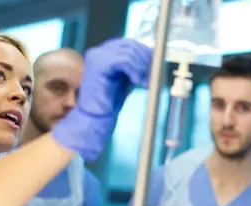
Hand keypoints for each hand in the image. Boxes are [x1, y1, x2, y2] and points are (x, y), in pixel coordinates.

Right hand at [52, 38, 151, 160]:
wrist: (95, 117)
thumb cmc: (110, 101)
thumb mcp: (126, 78)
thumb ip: (135, 67)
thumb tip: (153, 56)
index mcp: (103, 53)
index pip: (128, 43)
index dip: (144, 52)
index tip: (155, 64)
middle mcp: (98, 52)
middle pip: (129, 44)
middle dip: (144, 58)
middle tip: (153, 73)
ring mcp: (97, 57)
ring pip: (128, 51)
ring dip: (141, 67)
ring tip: (145, 81)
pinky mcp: (98, 65)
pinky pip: (123, 60)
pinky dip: (134, 70)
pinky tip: (137, 82)